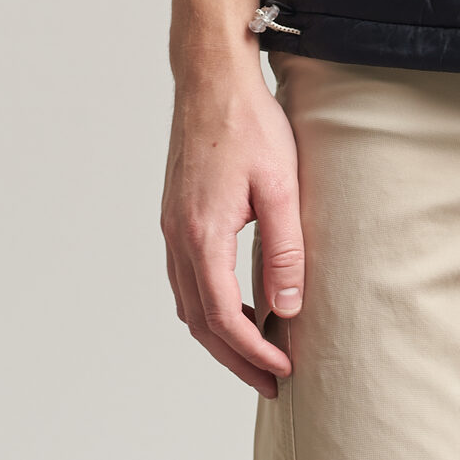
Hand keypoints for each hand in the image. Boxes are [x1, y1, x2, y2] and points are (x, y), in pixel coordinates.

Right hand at [160, 54, 302, 395]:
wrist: (212, 79)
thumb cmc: (248, 122)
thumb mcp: (280, 185)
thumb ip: (285, 249)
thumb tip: (288, 307)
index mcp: (203, 236)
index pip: (225, 317)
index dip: (254, 351)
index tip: (284, 368)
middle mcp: (178, 238)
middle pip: (201, 322)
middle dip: (236, 358)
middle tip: (270, 380)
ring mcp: (172, 227)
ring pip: (188, 303)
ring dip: (220, 335)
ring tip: (256, 352)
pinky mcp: (176, 215)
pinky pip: (186, 279)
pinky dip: (208, 305)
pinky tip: (235, 305)